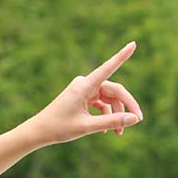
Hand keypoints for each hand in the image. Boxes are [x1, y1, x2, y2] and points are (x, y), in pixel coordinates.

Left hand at [20, 41, 144, 146]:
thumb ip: (112, 122)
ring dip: (116, 114)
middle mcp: (85, 84)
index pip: (107, 68)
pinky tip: (106, 131)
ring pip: (110, 98)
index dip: (121, 56)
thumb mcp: (87, 127)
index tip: (133, 44)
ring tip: (119, 133)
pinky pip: (101, 103)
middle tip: (138, 120)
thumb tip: (135, 119)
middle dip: (126, 105)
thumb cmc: (59, 128)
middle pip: (115, 90)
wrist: (39, 131)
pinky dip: (106, 115)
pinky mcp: (83, 97)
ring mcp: (84, 90)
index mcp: (83, 86)